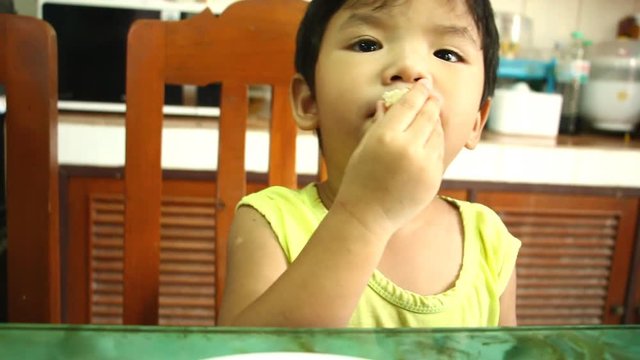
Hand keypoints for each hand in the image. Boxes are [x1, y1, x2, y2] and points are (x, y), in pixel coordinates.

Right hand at [334, 79, 444, 235]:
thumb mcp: (364, 146)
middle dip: (432, 102)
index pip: (409, 104)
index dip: (419, 91)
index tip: (424, 83)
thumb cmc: (360, 178)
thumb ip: (380, 123)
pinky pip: (439, 152)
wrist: (367, 215)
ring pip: (438, 132)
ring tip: (431, 116)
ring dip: (436, 122)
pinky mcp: (434, 177)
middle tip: (434, 94)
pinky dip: (435, 143)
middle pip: (429, 114)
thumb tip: (389, 101)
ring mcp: (424, 164)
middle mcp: (407, 148)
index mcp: (385, 136)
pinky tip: (429, 139)